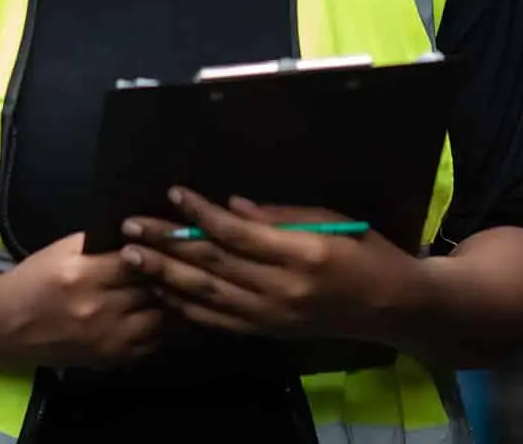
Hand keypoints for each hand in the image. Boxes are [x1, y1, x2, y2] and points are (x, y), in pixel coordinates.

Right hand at [0, 232, 162, 368]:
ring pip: (158, 319)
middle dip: (163, 278)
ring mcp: (105, 338)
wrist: (7, 324)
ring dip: (166, 304)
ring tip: (167, 291)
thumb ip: (100, 242)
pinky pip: (151, 344)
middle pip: (151, 290)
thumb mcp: (62, 249)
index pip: (138, 261)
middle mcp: (98, 308)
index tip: (160, 247)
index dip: (153, 252)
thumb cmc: (35, 279)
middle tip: (172, 268)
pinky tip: (156, 315)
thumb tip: (138, 234)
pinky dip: (159, 329)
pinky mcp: (109, 359)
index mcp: (84, 275)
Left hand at [119, 189, 428, 344]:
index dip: (202, 213)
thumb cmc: (368, 252)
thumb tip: (232, 206)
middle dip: (167, 245)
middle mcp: (282, 290)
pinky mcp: (267, 333)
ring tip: (131, 258)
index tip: (174, 191)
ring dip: (165, 277)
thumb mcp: (333, 220)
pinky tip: (161, 290)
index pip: (238, 234)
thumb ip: (280, 216)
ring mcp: (272, 317)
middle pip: (213, 265)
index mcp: (302, 255)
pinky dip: (185, 306)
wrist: (392, 308)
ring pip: (207, 296)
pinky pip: (217, 321)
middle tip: (130, 227)